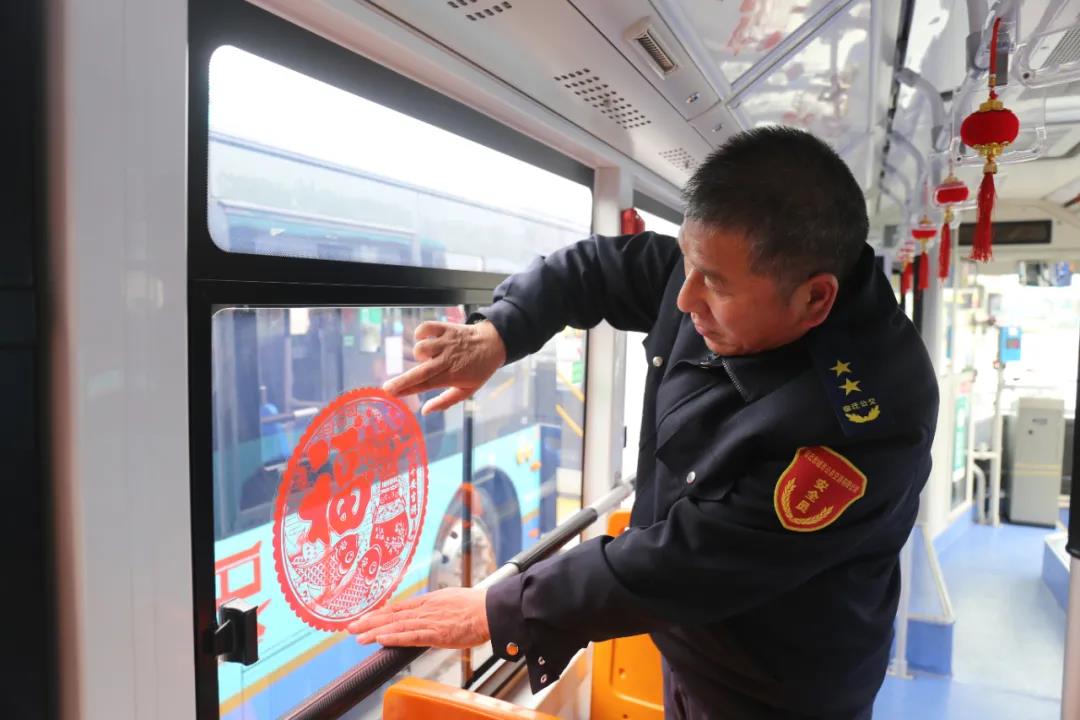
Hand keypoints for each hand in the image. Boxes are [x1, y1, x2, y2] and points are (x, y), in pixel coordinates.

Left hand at [347, 587, 490, 648]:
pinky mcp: (436, 632)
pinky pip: (411, 636)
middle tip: (351, 627)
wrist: (490, 610)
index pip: (399, 608)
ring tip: (359, 636)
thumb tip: (432, 612)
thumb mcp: (452, 600)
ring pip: (397, 626)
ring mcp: (429, 620)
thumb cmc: (476, 606)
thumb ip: (438, 607)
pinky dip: (394, 637)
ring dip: (376, 631)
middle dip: (370, 621)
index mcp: (429, 601)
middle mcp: (425, 609)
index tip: (366, 617)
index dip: (381, 613)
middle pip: (393, 615)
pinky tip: (381, 639)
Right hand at [383, 320, 506, 414]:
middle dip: (402, 381)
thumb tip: (424, 411)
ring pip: (422, 348)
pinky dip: (420, 333)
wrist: (493, 343)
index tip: (393, 395)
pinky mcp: (446, 328)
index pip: (427, 385)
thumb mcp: (467, 390)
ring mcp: (446, 343)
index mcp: (453, 376)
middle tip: (387, 388)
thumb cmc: (478, 369)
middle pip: (421, 371)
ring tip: (426, 357)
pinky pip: (426, 328)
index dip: (409, 390)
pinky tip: (422, 339)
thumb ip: (445, 401)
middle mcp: (448, 359)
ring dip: (419, 354)